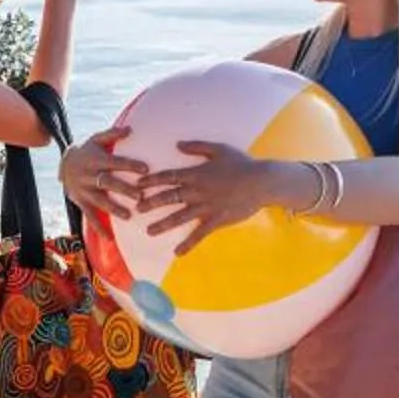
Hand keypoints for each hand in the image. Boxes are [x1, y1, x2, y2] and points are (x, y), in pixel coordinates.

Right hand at [60, 126, 150, 218]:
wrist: (63, 163)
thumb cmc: (87, 150)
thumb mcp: (96, 139)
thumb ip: (113, 134)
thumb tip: (131, 129)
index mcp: (95, 159)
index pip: (115, 162)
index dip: (130, 165)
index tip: (146, 169)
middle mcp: (88, 175)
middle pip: (107, 182)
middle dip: (124, 189)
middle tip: (141, 196)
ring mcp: (83, 190)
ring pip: (99, 200)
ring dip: (113, 208)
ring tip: (128, 216)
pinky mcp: (80, 201)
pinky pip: (89, 216)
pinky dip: (98, 227)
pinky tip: (109, 237)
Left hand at [135, 140, 285, 248]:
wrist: (261, 182)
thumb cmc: (242, 164)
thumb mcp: (219, 149)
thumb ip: (197, 147)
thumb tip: (178, 144)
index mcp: (196, 174)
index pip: (168, 177)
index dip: (151, 180)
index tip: (138, 185)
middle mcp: (197, 191)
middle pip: (168, 197)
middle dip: (150, 203)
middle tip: (136, 209)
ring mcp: (206, 207)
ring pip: (179, 217)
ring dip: (163, 224)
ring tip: (149, 231)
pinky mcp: (216, 220)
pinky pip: (199, 234)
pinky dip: (188, 244)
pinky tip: (177, 253)